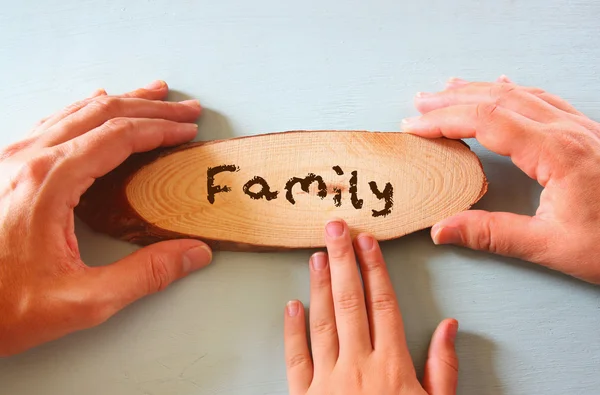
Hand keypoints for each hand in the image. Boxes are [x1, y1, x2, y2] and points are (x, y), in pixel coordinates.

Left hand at [0, 80, 212, 355]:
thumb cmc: (4, 306)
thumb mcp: (84, 300)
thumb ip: (145, 274)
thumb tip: (194, 253)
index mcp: (48, 182)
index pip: (119, 137)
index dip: (160, 129)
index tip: (188, 129)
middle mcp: (27, 159)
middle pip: (101, 113)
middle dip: (150, 108)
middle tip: (185, 108)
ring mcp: (11, 158)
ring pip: (76, 111)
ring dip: (121, 102)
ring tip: (153, 96)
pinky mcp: (6, 167)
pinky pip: (54, 123)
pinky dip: (87, 110)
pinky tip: (97, 105)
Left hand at [284, 219, 457, 394]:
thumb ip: (443, 368)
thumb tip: (449, 326)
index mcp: (393, 367)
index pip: (383, 305)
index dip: (375, 269)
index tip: (367, 242)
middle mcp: (359, 367)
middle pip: (350, 303)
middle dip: (343, 262)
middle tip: (335, 230)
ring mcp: (328, 382)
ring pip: (323, 324)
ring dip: (320, 287)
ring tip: (317, 256)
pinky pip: (296, 358)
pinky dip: (293, 331)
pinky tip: (293, 305)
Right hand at [402, 75, 599, 283]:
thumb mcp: (551, 247)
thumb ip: (492, 234)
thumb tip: (441, 229)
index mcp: (558, 152)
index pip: (488, 122)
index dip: (445, 120)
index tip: (414, 126)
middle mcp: (569, 130)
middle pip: (500, 99)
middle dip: (454, 99)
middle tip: (419, 102)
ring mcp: (581, 127)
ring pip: (521, 94)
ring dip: (479, 90)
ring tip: (447, 88)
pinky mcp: (586, 133)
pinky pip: (543, 98)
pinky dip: (513, 90)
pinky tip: (503, 85)